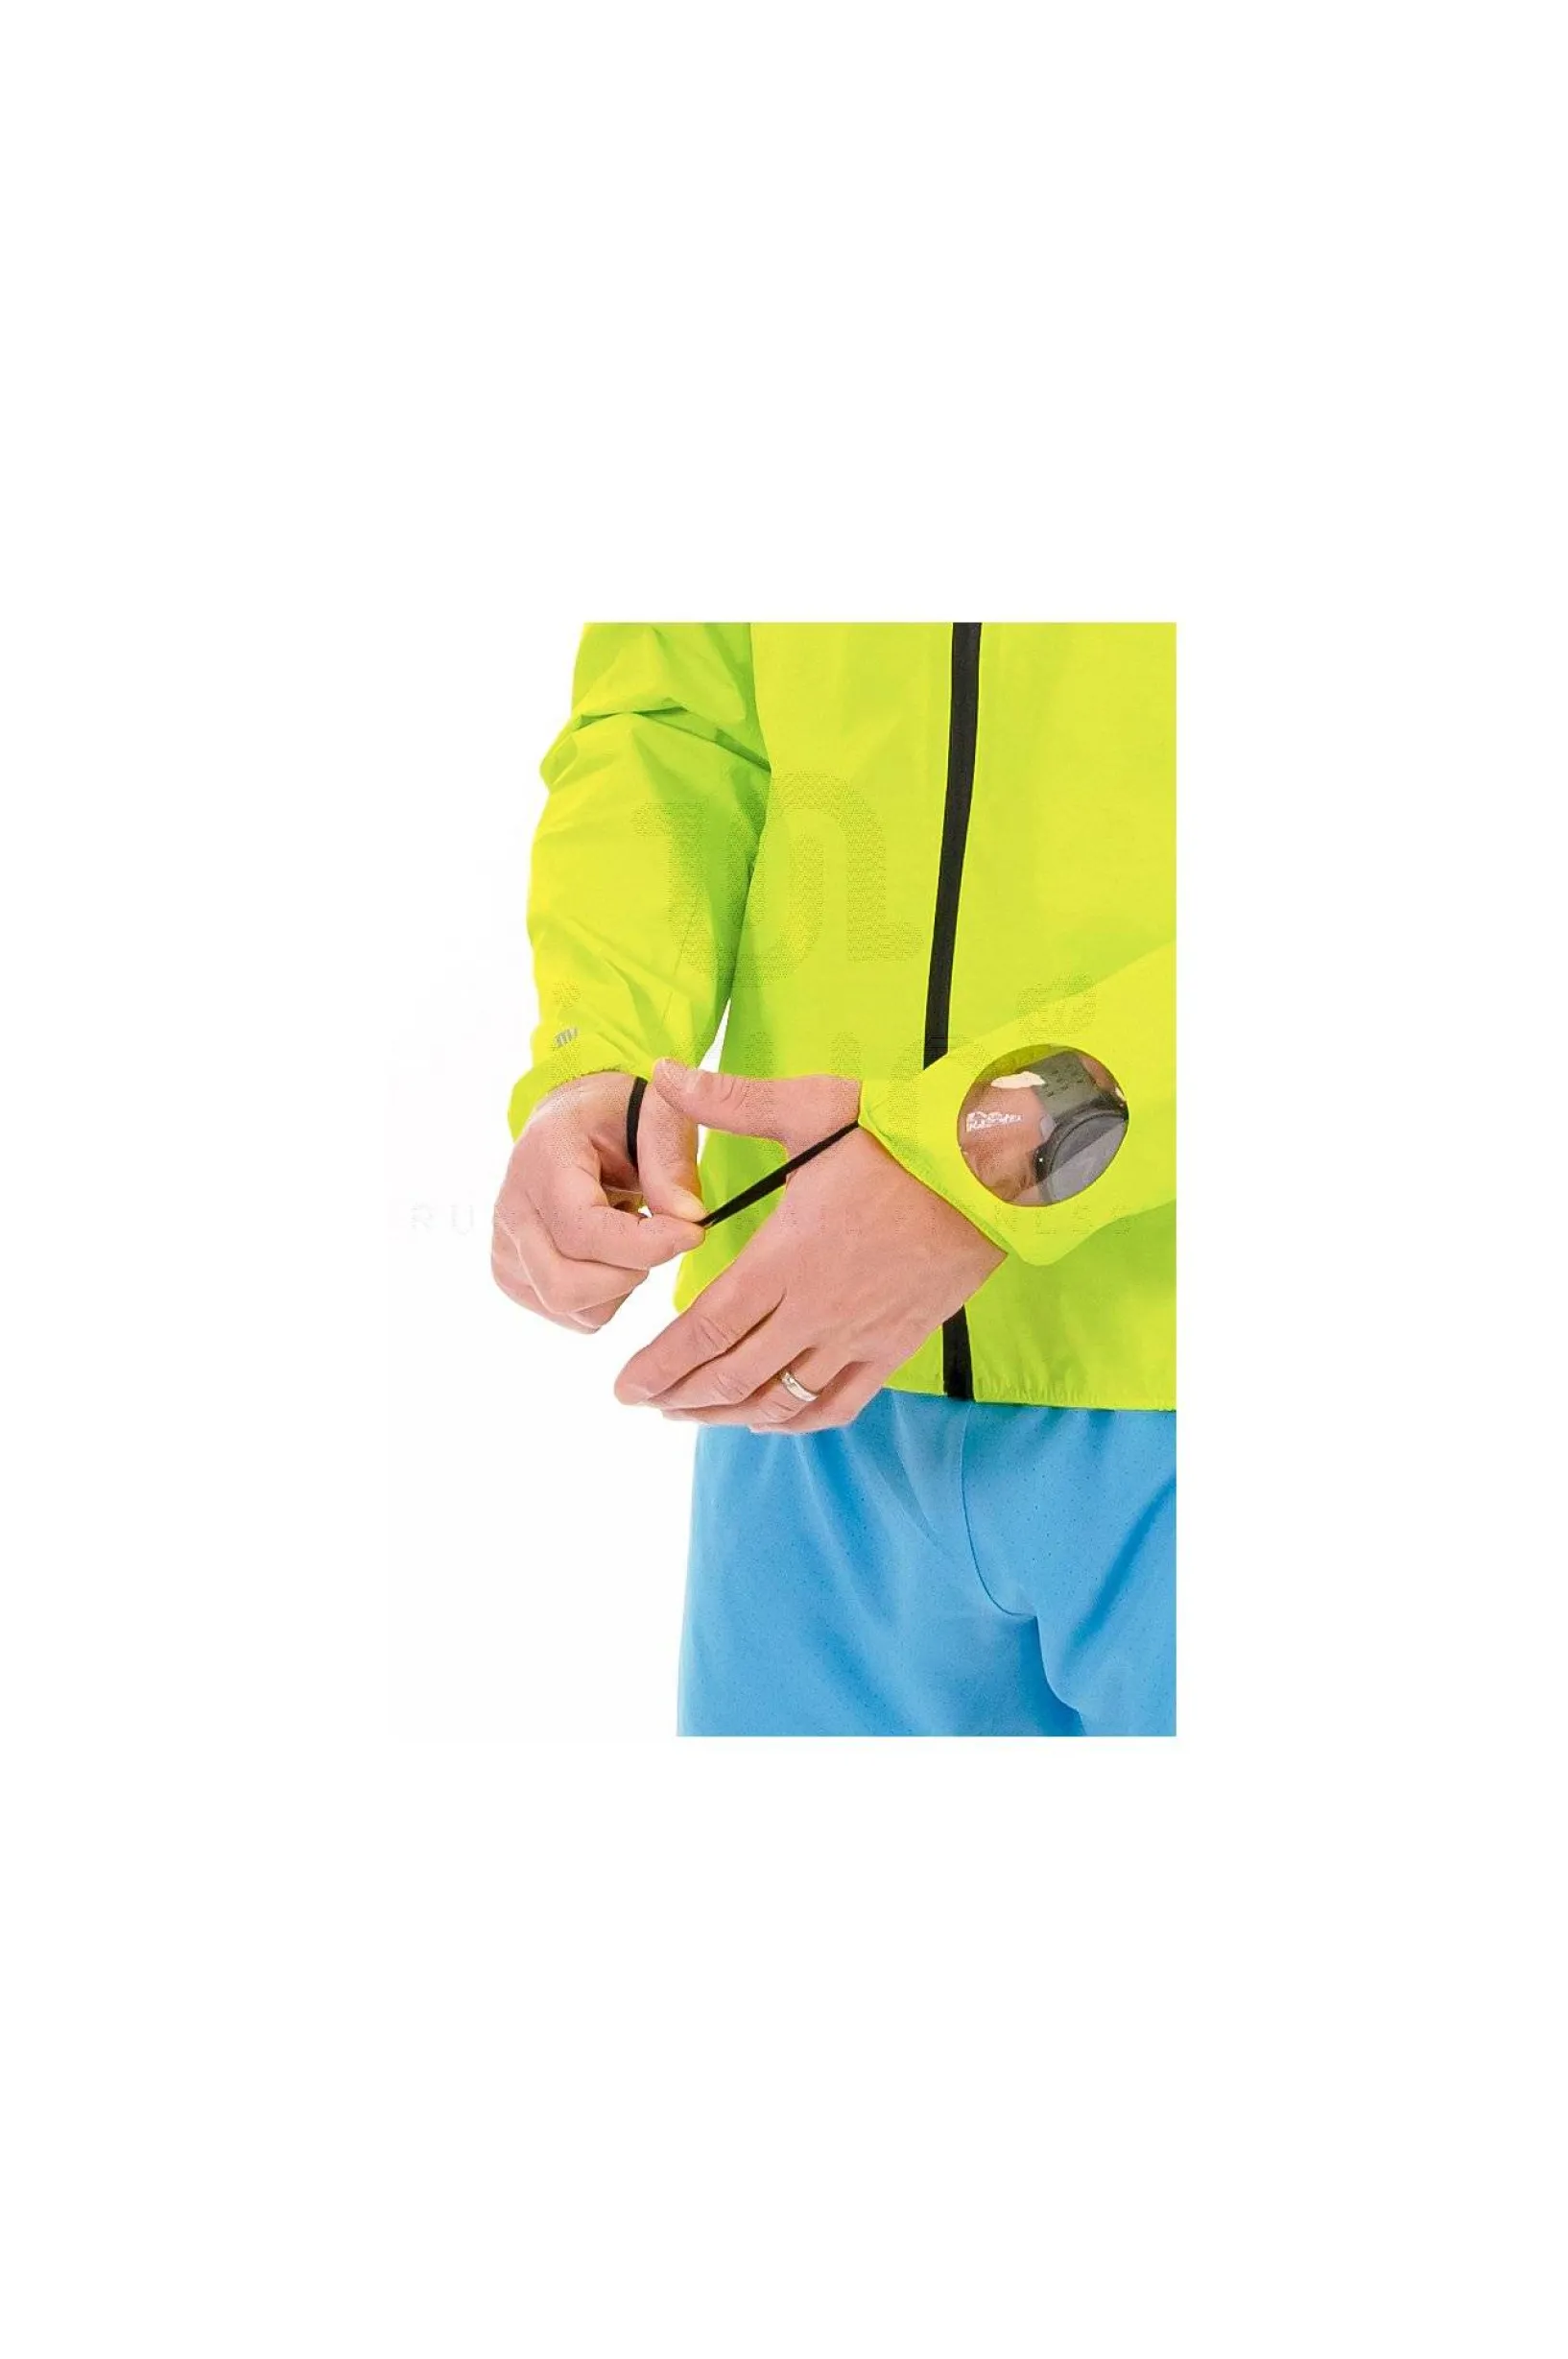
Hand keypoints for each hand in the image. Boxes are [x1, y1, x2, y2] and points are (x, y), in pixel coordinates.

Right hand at [491, 1070, 703, 1330]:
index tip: (693, 1232)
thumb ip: (671, 1160)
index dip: (646, 1245)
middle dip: (630, 1273)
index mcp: (541, 1160)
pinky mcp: (513, 1277)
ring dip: (622, 1285)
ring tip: (630, 1235)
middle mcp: (511, 1210)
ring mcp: (505, 1250)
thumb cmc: (617, 1116)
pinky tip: (609, 1253)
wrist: (570, 1126)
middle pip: (567, 1286)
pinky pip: (573, 1317)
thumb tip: (690, 1219)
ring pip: (575, 1310)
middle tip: (660, 1236)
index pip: (583, 1230)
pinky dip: (606, 1297)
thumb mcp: (655, 1113)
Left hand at [614, 1061, 1003, 1428]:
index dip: (659, 1363)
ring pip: (779, 1397)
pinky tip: (765, 1420)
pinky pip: (838, 1403)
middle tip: (641, 1401)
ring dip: (726, 1413)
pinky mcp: (894, 1346)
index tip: (624, 1385)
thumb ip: (730, 1099)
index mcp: (787, 1255)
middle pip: (732, 1373)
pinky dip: (796, 1421)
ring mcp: (858, 1335)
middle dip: (678, 1395)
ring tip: (687, 1413)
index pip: (706, 1327)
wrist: (989, 1171)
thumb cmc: (900, 1135)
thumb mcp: (812, 1106)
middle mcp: (817, 1307)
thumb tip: (664, 1071)